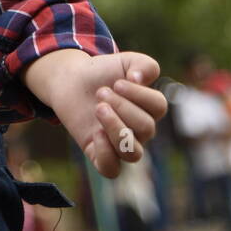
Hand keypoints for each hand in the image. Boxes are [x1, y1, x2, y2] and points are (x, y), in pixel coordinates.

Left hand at [49, 51, 166, 178]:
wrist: (71, 81)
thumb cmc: (101, 73)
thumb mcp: (124, 61)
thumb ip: (144, 65)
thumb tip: (140, 80)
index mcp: (148, 108)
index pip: (159, 107)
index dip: (139, 94)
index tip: (117, 82)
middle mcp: (138, 130)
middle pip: (146, 128)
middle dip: (122, 107)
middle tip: (101, 92)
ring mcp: (119, 144)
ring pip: (133, 154)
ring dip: (116, 129)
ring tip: (99, 108)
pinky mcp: (98, 153)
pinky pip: (111, 169)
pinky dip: (106, 154)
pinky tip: (96, 133)